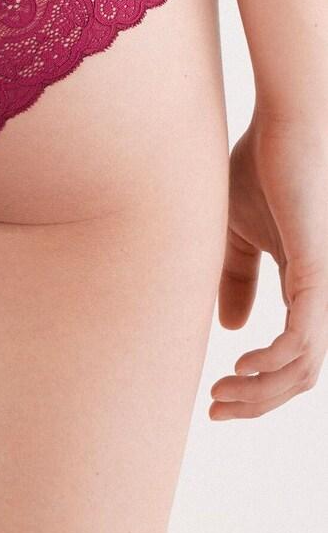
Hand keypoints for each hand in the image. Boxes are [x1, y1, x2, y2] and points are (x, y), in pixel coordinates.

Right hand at [210, 111, 327, 419]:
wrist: (282, 124)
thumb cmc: (259, 167)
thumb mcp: (234, 234)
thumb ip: (235, 280)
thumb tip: (232, 329)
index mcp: (306, 287)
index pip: (292, 357)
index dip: (256, 387)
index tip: (215, 398)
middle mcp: (323, 294)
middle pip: (300, 374)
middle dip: (257, 402)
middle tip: (216, 408)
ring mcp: (325, 285)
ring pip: (306, 366)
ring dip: (262, 391)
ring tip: (223, 392)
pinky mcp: (319, 270)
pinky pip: (305, 336)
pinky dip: (276, 361)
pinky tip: (243, 365)